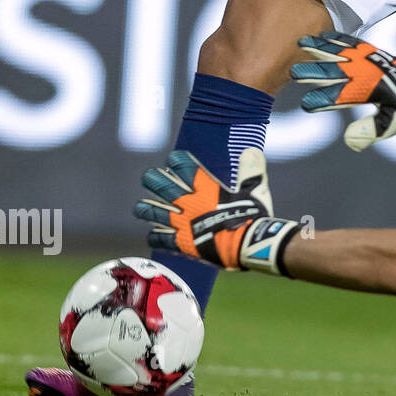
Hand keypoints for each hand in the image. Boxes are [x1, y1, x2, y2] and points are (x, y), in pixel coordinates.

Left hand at [134, 148, 298, 272]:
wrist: (247, 245)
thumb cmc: (253, 217)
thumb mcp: (256, 190)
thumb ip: (251, 171)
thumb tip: (250, 151)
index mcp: (207, 189)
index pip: (186, 169)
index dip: (177, 162)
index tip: (172, 158)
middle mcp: (191, 204)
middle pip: (165, 189)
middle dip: (155, 181)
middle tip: (148, 177)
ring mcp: (185, 224)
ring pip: (158, 214)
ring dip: (147, 209)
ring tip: (139, 207)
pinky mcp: (184, 244)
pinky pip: (163, 239)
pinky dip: (156, 237)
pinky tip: (151, 235)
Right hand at [292, 33, 395, 150]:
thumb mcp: (392, 122)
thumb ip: (371, 131)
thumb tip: (350, 142)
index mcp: (367, 92)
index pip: (339, 98)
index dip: (322, 101)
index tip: (306, 104)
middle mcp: (364, 74)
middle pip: (333, 72)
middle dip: (313, 72)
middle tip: (294, 73)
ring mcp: (366, 60)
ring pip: (338, 52)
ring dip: (319, 48)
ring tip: (301, 42)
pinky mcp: (370, 51)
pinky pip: (350, 41)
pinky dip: (336, 37)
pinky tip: (323, 35)